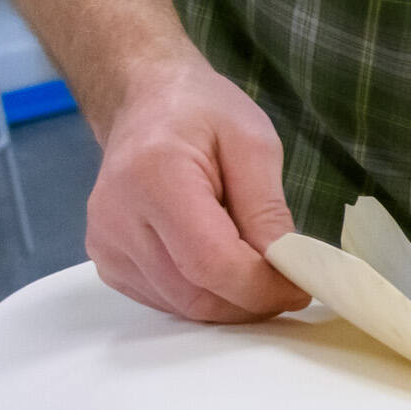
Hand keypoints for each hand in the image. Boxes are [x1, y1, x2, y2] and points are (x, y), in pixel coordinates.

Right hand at [86, 55, 299, 321]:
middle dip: (252, 300)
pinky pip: (167, 301)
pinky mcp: (109, 263)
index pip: (210, 262)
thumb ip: (267, 208)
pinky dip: (205, 296)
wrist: (144, 103)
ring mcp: (107, 246)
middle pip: (195, 294)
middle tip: (290, 285)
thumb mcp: (252, 141)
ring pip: (183, 306)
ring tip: (258, 269)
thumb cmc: (201, 112)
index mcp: (153, 178)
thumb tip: (287, 269)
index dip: (261, 287)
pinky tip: (222, 264)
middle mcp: (118, 219)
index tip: (303, 286)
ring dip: (231, 302)